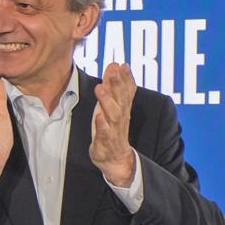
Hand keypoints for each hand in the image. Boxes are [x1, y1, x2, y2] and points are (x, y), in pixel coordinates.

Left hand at [91, 62, 137, 185]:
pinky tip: (98, 116)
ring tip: (101, 87)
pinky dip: (102, 124)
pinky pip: (104, 132)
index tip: (122, 64)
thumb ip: (114, 86)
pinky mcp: (105, 141)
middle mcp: (120, 117)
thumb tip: (116, 65)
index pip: (126, 91)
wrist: (117, 159)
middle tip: (113, 70)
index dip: (125, 78)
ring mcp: (114, 129)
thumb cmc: (111, 128)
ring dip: (107, 100)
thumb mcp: (113, 105)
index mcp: (122, 108)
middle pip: (120, 99)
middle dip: (117, 84)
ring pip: (112, 114)